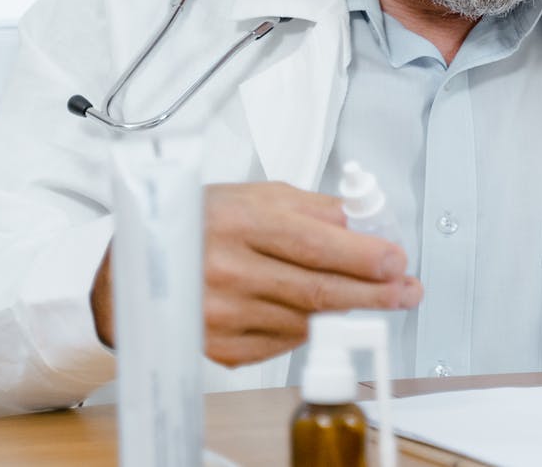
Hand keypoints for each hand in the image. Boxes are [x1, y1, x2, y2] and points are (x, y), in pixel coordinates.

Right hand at [90, 181, 422, 366]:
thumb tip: (362, 223)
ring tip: (369, 297)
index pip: (316, 244)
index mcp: (239, 223)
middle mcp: (227, 270)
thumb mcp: (253, 195)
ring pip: (305, 318)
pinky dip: (305, 326)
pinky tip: (313, 311)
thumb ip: (311, 209)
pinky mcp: (218, 346)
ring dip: (344, 310)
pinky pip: (281, 342)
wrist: (135, 267)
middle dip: (374, 292)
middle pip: (317, 289)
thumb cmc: (200, 224)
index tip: (397, 261)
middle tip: (406, 290)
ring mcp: (221, 314)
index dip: (363, 256)